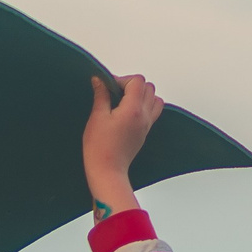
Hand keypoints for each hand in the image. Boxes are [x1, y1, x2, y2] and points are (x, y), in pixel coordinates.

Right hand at [84, 73, 162, 214]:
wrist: (107, 171)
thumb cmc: (99, 148)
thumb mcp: (96, 118)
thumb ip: (100, 96)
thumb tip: (99, 80)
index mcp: (132, 109)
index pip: (137, 81)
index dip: (123, 80)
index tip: (109, 87)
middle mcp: (144, 115)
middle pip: (148, 87)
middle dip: (133, 85)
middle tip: (116, 93)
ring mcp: (147, 124)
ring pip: (155, 98)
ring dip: (143, 95)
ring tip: (126, 102)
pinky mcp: (145, 132)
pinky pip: (154, 112)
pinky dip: (146, 106)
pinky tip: (131, 112)